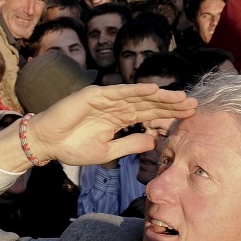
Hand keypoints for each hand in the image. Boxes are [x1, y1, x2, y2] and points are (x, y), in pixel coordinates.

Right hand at [16, 83, 197, 166]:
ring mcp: (107, 99)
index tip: (190, 115)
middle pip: (149, 103)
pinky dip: (136, 89)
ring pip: (139, 96)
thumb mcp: (108, 151)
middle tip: (193, 104)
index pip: (150, 115)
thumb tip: (154, 142)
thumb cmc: (73, 147)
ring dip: (160, 95)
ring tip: (180, 97)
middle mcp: (117, 106)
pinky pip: (119, 92)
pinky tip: (153, 89)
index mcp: (120, 119)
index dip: (169, 114)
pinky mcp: (95, 95)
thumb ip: (130, 144)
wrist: (47, 143)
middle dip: (171, 104)